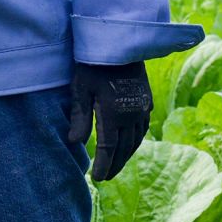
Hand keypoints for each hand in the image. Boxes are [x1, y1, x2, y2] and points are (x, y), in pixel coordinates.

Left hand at [64, 61, 152, 182]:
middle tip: (106, 177)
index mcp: (114, 114)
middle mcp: (131, 115)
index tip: (97, 179)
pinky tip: (131, 143)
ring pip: (136, 140)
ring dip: (126, 155)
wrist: (121, 42)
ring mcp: (142, 107)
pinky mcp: (146, 100)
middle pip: (124, 148)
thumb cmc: (94, 64)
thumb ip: (79, 116)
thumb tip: (74, 142)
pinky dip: (136, 140)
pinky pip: (143, 127)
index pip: (109, 148)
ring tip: (117, 165)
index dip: (103, 165)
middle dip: (115, 165)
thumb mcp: (81, 89)